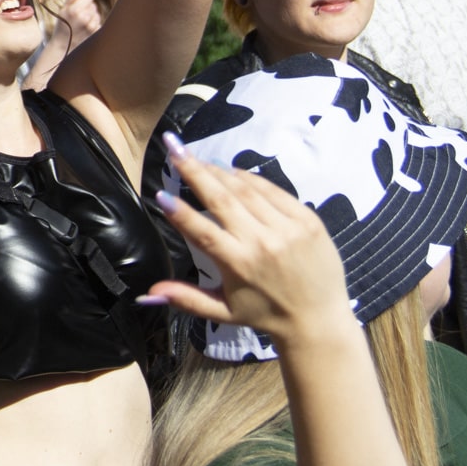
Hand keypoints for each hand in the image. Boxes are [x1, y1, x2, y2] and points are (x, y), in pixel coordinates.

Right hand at [60, 0, 102, 43]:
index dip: (83, 0)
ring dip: (91, 16)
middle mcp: (84, 18)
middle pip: (94, 4)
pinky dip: (93, 24)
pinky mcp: (96, 33)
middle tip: (77, 17)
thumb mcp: (64, 8)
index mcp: (74, 10)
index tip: (76, 7)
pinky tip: (85, 29)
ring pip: (97, 13)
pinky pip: (99, 22)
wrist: (63, 46)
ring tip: (81, 23)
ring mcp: (91, 26)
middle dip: (87, 8)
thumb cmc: (62, 24)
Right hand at [147, 137, 354, 351]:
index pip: (202, 231)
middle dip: (194, 170)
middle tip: (173, 146)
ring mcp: (287, 228)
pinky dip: (251, 178)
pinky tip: (233, 171)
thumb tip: (147, 294)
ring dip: (219, 171)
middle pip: (221, 198)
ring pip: (246, 190)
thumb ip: (185, 298)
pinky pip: (274, 191)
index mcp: (238, 264)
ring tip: (198, 158)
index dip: (180, 212)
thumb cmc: (265, 314)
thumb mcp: (223, 311)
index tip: (160, 192)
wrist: (319, 319)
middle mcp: (262, 242)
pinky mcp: (308, 220)